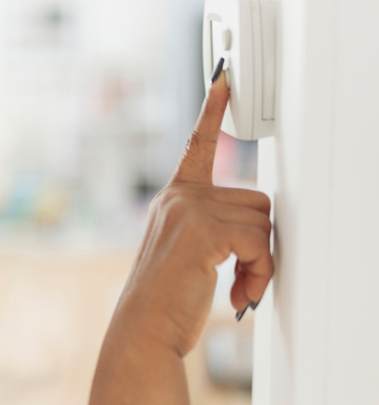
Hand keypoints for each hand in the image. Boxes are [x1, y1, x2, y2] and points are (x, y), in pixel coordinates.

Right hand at [120, 70, 273, 355]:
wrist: (143, 327)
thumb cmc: (164, 299)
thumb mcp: (187, 253)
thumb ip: (213, 228)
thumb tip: (259, 230)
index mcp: (174, 199)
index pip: (197, 145)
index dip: (212, 109)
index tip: (223, 77)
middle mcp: (180, 196)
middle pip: (256, 199)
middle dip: (260, 242)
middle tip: (244, 277)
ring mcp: (189, 208)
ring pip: (262, 221)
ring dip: (261, 263)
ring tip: (239, 289)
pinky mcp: (203, 227)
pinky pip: (260, 241)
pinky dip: (260, 273)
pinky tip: (240, 295)